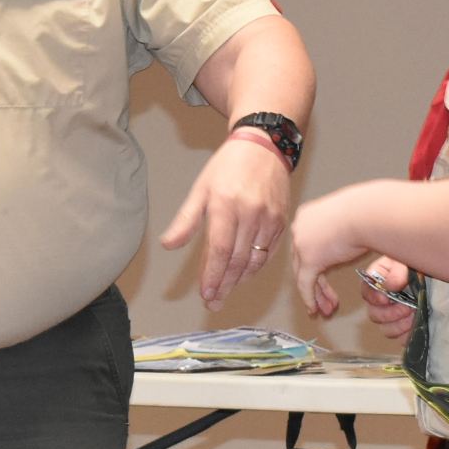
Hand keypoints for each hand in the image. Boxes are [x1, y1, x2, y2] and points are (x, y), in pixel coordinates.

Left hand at [160, 133, 292, 307]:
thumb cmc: (228, 167)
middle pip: (237, 260)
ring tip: (225, 292)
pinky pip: (268, 252)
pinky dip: (255, 267)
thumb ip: (186, 220)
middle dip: (224, 285)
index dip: (212, 276)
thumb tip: (168, 244)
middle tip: (213, 303)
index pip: (219, 250)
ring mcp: (269, 219)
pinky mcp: (281, 221)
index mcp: (226, 205)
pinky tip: (243, 274)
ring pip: (255, 260)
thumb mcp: (201, 189)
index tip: (206, 294)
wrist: (265, 146)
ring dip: (239, 280)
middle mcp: (251, 214)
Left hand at [288, 189, 374, 320]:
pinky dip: (310, 298)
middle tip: (322, 299)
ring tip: (323, 309)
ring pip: (303, 275)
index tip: (322, 276)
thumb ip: (339, 231)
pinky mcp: (309, 260)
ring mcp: (302, 244)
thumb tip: (346, 242)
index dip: (315, 265)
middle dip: (315, 284)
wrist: (367, 213)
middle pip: (302, 262)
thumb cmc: (366, 212)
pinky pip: (305, 284)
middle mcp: (300, 228)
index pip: (306, 245)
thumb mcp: (346, 219)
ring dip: (315, 295)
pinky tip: (314, 309)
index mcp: (307, 216)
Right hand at [357, 259, 415, 339]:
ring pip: (386, 330)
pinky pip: (401, 339)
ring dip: (400, 326)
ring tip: (415, 316)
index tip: (385, 299)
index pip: (366, 292)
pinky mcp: (405, 328)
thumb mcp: (406, 261)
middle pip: (374, 315)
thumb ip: (397, 271)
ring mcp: (393, 317)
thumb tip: (390, 286)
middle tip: (407, 307)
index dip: (373, 298)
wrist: (438, 276)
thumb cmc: (417, 264)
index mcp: (378, 281)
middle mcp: (382, 301)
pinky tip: (418, 326)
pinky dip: (409, 336)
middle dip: (390, 314)